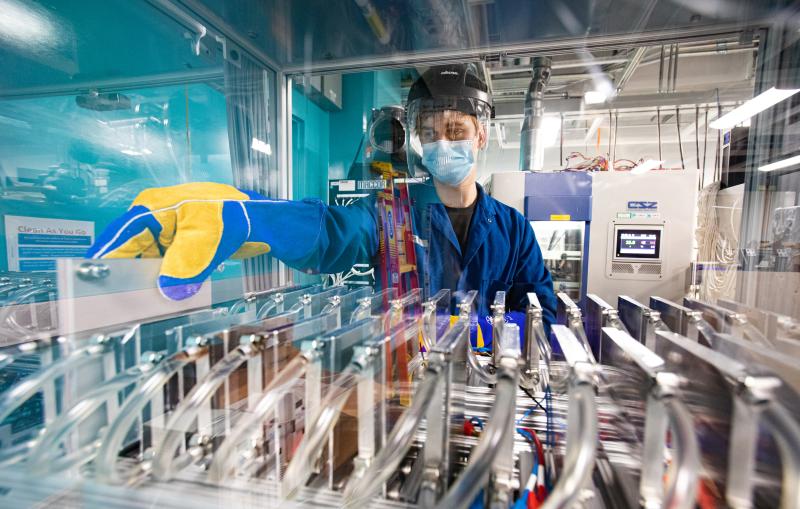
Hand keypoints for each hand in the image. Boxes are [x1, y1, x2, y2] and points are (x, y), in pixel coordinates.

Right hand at [86, 182, 270, 299]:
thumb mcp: (204, 243)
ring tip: (146, 301)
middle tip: (123, 300)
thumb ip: (182, 269)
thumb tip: (167, 292)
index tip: (92, 280)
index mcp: (153, 209)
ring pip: (148, 262)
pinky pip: (164, 266)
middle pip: (131, 252)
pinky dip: (166, 279)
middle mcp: (155, 219)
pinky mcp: (179, 245)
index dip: (105, 260)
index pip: (119, 237)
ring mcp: (167, 232)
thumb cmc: (234, 215)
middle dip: (130, 276)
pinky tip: (167, 293)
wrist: (260, 219)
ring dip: (150, 280)